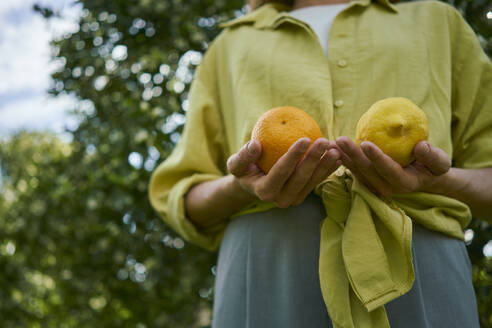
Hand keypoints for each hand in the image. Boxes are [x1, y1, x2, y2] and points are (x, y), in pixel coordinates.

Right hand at [227, 137, 341, 207]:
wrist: (252, 183)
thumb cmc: (243, 169)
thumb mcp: (235, 163)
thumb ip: (243, 155)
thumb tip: (255, 144)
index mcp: (264, 192)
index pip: (281, 171)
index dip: (294, 155)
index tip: (305, 138)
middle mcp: (280, 199)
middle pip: (300, 177)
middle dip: (314, 159)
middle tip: (324, 141)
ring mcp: (293, 199)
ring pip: (312, 181)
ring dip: (325, 165)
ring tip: (336, 148)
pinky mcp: (302, 195)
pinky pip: (317, 181)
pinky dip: (328, 169)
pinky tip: (339, 156)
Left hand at [335, 136, 450, 196]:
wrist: (423, 176)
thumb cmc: (433, 166)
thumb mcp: (440, 162)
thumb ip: (433, 156)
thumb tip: (421, 146)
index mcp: (404, 183)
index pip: (388, 170)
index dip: (376, 157)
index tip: (365, 142)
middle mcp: (386, 188)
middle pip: (367, 171)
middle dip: (353, 155)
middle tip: (341, 139)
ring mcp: (375, 186)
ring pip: (356, 171)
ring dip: (343, 157)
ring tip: (332, 143)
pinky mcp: (367, 181)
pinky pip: (353, 170)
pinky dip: (343, 159)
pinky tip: (332, 148)